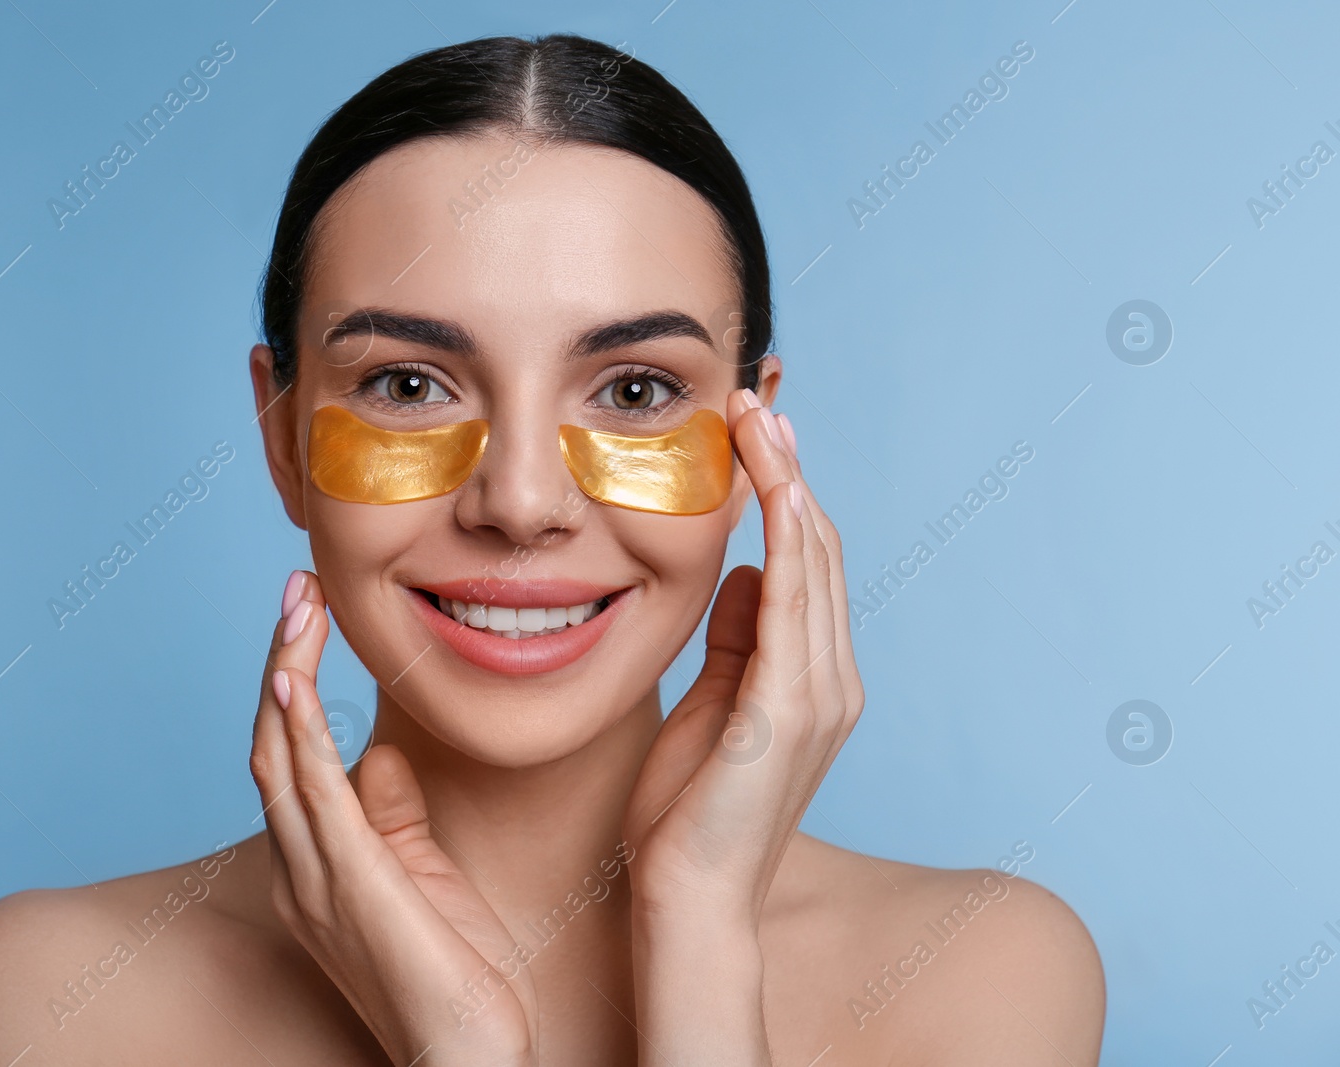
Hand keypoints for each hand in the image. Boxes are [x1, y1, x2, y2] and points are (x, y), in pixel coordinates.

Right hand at [250, 571, 538, 1065]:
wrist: (467, 1054)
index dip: (289, 682)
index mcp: (314, 862)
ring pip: (280, 759)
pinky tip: (295, 684)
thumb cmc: (451, 972)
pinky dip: (299, 737)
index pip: (289, 756)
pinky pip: (314, 799)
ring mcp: (318, 879)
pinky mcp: (352, 887)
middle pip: (270, 744)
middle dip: (280, 661)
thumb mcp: (419, 873)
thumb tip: (375, 751)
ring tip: (297, 608)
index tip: (308, 617)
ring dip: (284, 675)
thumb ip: (391, 813)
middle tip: (296, 590)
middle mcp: (300, 867)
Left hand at [623, 388, 865, 931]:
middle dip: (787, 470)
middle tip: (754, 402)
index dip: (783, 495)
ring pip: (811, 561)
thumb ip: (733, 641)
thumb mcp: (710, 705)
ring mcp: (819, 694)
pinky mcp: (789, 709)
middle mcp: (831, 679)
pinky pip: (792, 602)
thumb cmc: (687, 814)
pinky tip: (769, 486)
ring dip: (786, 483)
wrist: (689, 898)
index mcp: (811, 679)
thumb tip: (738, 572)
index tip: (751, 435)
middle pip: (816, 549)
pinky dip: (784, 536)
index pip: (804, 565)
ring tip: (756, 420)